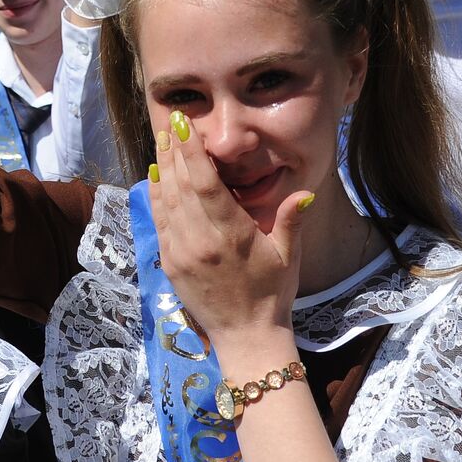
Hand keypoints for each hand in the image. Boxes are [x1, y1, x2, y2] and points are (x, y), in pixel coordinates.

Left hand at [148, 110, 308, 352]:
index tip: (183, 126)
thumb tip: (304, 193)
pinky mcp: (170, 263)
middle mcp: (200, 241)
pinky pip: (159, 222)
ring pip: (166, 201)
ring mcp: (181, 252)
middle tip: (171, 124)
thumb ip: (290, 221)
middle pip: (180, 186)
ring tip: (161, 141)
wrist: (246, 336)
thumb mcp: (287, 257)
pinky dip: (157, 196)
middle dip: (174, 152)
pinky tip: (157, 178)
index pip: (205, 183)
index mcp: (231, 235)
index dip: (191, 151)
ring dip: (162, 169)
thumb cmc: (271, 295)